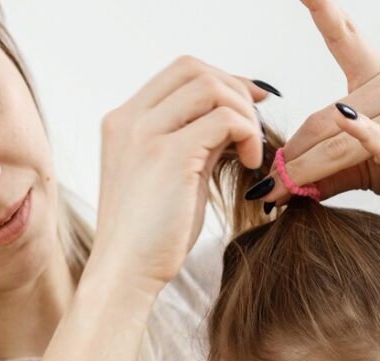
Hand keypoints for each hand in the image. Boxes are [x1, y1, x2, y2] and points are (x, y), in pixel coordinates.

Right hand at [92, 56, 267, 293]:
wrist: (124, 273)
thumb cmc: (149, 237)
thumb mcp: (169, 177)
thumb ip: (192, 142)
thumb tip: (230, 121)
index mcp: (122, 122)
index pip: (177, 73)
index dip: (220, 80)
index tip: (248, 105)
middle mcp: (128, 120)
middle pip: (193, 68)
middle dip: (234, 89)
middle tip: (256, 124)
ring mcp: (145, 134)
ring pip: (211, 87)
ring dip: (244, 113)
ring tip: (252, 150)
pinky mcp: (169, 155)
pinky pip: (224, 120)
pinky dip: (248, 135)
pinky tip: (251, 163)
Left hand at [259, 0, 379, 221]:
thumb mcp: (372, 163)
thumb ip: (329, 167)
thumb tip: (282, 186)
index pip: (345, 37)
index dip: (322, 8)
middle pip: (320, 120)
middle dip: (290, 157)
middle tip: (265, 187)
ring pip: (334, 140)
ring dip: (301, 170)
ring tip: (276, 194)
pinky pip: (376, 139)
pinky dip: (358, 133)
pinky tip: (344, 120)